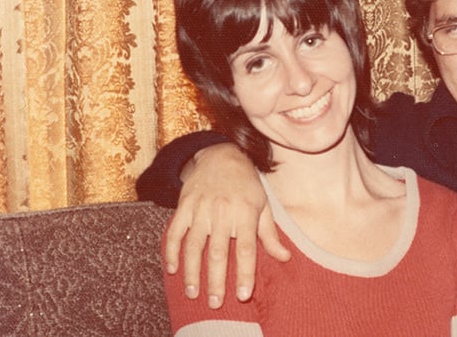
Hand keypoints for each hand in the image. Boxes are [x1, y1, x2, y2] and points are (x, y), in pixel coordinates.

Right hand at [163, 142, 289, 308]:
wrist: (221, 154)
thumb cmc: (247, 184)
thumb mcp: (263, 205)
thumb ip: (270, 234)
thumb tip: (284, 258)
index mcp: (245, 213)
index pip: (246, 249)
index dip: (245, 273)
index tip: (243, 295)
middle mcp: (223, 212)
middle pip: (218, 252)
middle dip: (216, 280)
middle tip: (215, 302)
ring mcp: (201, 209)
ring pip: (194, 245)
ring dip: (192, 271)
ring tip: (193, 292)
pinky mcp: (184, 205)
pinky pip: (175, 231)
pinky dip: (172, 250)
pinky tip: (173, 268)